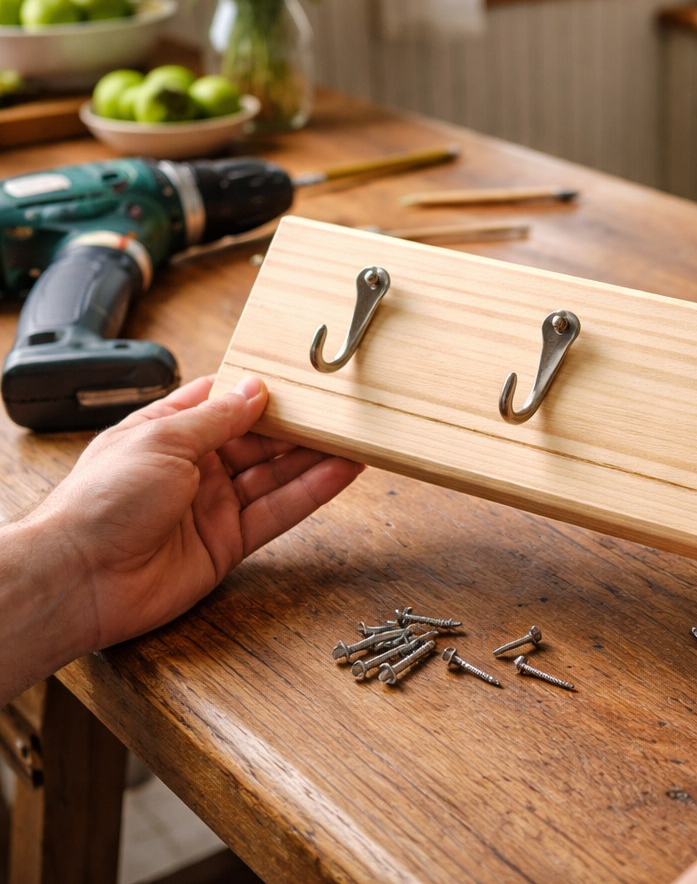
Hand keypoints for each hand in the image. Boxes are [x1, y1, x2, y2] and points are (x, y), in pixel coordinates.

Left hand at [0, 375, 361, 702]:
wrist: (80, 580)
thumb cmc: (101, 502)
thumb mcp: (163, 440)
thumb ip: (217, 418)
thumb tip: (256, 389)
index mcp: (169, 432)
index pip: (224, 402)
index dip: (261, 390)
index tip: (300, 377)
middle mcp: (195, 467)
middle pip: (258, 439)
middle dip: (298, 424)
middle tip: (341, 408)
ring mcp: (214, 505)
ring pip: (275, 474)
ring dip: (315, 456)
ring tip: (356, 436)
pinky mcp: (230, 543)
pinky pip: (278, 512)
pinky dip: (312, 492)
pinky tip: (341, 472)